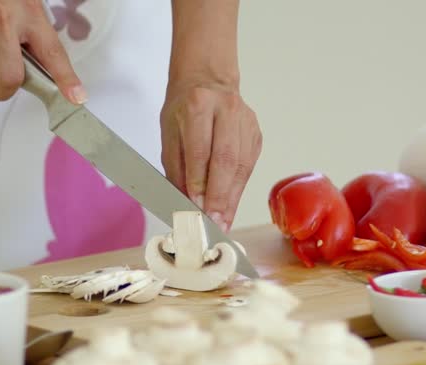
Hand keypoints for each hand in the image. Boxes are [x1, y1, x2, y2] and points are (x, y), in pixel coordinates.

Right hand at [0, 0, 85, 102]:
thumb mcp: (30, 4)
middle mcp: (1, 21)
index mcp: (29, 13)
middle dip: (5, 89)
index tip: (76, 97)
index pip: (53, 54)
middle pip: (10, 78)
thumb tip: (49, 66)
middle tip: (5, 84)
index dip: (66, 80)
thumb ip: (39, 35)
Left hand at [160, 81, 261, 231]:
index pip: (200, 150)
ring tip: (223, 222)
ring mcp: (246, 123)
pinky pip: (248, 168)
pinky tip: (230, 207)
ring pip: (241, 167)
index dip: (199, 182)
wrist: (208, 81)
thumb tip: (186, 202)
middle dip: (220, 195)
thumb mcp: (169, 134)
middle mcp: (227, 111)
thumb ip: (177, 167)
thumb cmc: (184, 110)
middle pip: (226, 160)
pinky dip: (238, 190)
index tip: (197, 207)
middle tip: (214, 222)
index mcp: (198, 106)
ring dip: (231, 198)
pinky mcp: (256, 135)